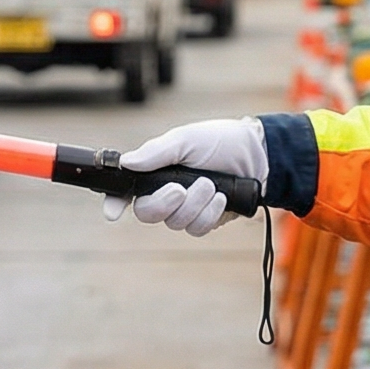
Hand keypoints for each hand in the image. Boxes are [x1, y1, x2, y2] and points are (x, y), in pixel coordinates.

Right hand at [103, 117, 267, 236]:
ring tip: (210, 184)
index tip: (112, 213)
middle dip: (164, 203)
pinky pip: (198, 228)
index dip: (114, 203)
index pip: (126, 190)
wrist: (257, 156)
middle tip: (180, 190)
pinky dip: (209, 213)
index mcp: (154, 171)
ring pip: (175, 223)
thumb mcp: (186, 140)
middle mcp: (165, 192)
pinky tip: (221, 198)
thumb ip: (156, 153)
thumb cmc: (219, 142)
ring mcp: (185, 209)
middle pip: (147, 213)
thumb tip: (127, 163)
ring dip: (195, 204)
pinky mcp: (204, 220)